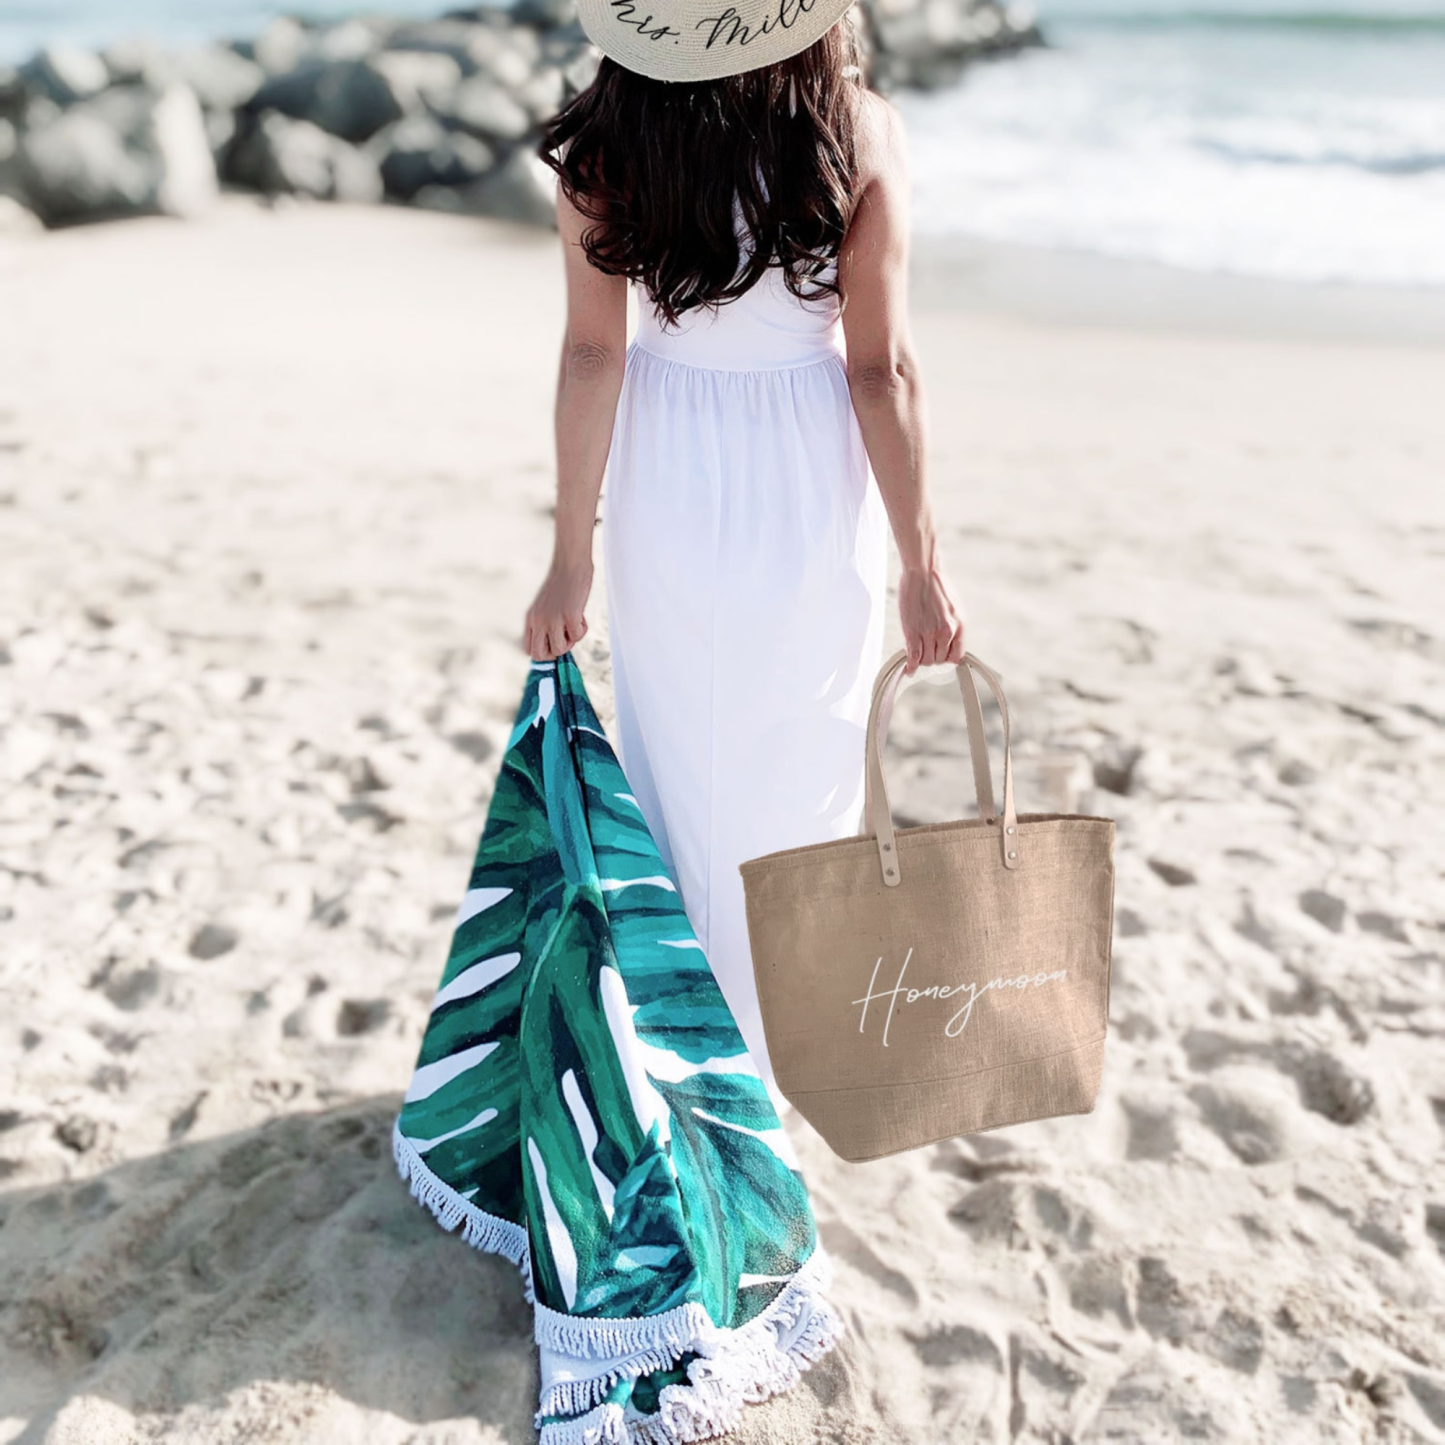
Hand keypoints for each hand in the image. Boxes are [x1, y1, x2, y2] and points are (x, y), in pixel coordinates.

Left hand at [523, 556, 591, 660]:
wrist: (570, 564)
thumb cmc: (562, 584)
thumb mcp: (545, 606)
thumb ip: (545, 622)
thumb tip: (554, 643)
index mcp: (531, 619)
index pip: (529, 649)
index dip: (544, 651)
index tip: (556, 643)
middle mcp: (538, 621)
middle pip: (540, 655)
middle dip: (555, 652)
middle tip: (566, 638)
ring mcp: (553, 619)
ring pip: (560, 650)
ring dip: (571, 641)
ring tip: (575, 623)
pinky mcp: (569, 615)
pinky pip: (577, 637)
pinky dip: (583, 629)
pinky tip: (581, 614)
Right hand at [898, 560, 964, 674]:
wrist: (923, 572)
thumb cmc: (937, 586)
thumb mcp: (954, 607)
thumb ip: (953, 625)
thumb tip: (949, 640)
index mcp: (960, 626)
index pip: (956, 657)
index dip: (947, 658)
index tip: (940, 655)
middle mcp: (947, 632)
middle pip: (939, 660)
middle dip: (933, 657)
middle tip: (925, 650)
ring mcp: (929, 633)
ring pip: (926, 660)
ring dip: (921, 660)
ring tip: (917, 655)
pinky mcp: (912, 632)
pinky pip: (913, 656)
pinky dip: (911, 666)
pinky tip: (909, 670)